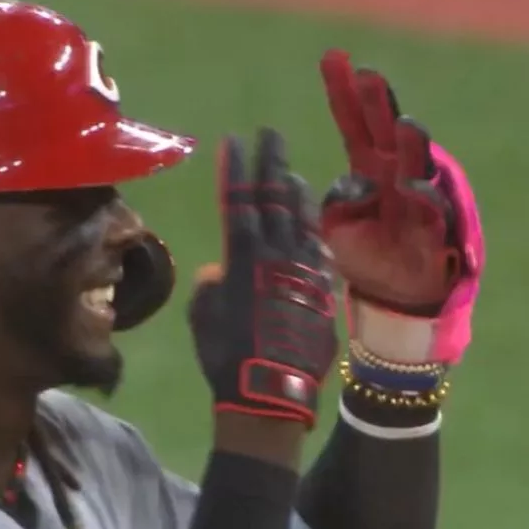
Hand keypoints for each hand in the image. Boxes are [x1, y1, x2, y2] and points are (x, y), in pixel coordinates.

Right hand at [187, 128, 337, 427]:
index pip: (239, 202)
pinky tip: (314, 227)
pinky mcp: (324, 293)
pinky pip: (320, 254)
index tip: (235, 140)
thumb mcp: (204, 318)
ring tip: (293, 174)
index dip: (237, 170)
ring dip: (297, 195)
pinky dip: (315, 236)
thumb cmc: (227, 357)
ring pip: (303, 223)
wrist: (272, 392)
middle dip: (272, 164)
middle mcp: (278, 256)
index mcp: (244, 258)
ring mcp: (305, 272)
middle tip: (272, 135)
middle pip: (275, 201)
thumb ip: (211, 289)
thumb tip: (218, 272)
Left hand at [319, 50, 484, 364]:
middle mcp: (397, 176)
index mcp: (369, 169)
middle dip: (378, 105)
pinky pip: (432, 213)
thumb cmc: (366, 256)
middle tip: (368, 76)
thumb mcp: (333, 227)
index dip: (344, 94)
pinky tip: (411, 188)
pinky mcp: (436, 232)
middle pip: (385, 133)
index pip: (354, 125)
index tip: (333, 59)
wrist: (397, 301)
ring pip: (416, 165)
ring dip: (409, 145)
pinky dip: (423, 200)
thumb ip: (335, 201)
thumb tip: (353, 186)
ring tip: (402, 125)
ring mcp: (420, 200)